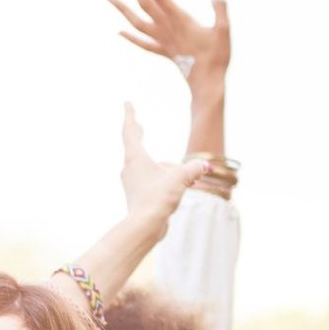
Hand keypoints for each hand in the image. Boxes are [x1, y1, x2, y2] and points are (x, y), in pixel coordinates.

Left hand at [110, 0, 228, 88]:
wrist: (206, 83)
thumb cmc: (217, 56)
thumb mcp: (224, 30)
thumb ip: (220, 10)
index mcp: (180, 19)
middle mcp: (166, 28)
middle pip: (145, 3)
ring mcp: (162, 40)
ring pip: (137, 22)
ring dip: (122, 8)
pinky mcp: (164, 52)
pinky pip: (143, 43)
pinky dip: (130, 37)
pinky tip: (120, 31)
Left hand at [119, 104, 209, 225]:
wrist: (146, 226)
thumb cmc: (158, 198)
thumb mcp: (181, 177)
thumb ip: (193, 168)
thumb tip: (202, 167)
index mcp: (135, 158)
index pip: (131, 131)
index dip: (130, 116)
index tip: (127, 103)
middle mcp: (130, 168)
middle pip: (136, 147)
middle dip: (139, 135)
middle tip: (139, 125)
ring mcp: (133, 183)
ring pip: (152, 167)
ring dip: (166, 167)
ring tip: (187, 177)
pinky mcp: (139, 195)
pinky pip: (154, 181)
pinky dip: (165, 179)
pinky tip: (180, 188)